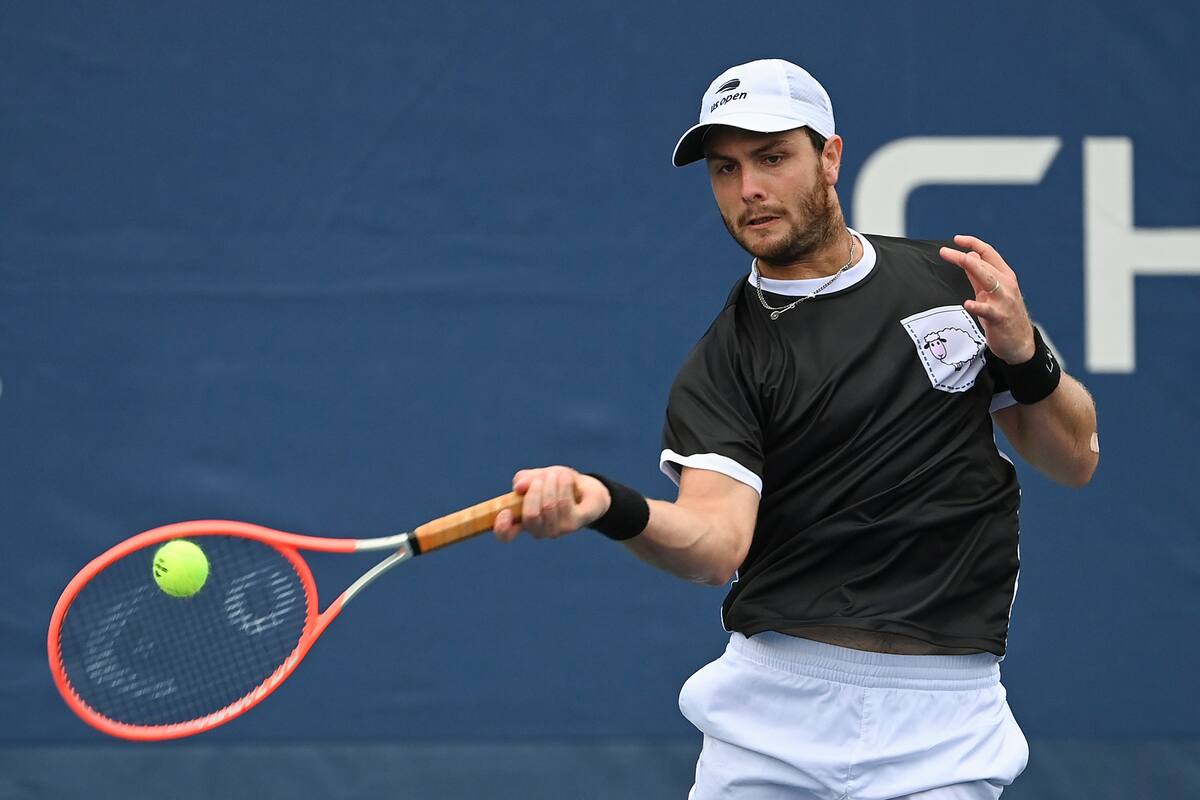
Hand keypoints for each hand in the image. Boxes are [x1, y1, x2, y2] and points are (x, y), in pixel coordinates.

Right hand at [493, 466, 610, 542]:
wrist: (586, 488)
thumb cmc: (557, 484)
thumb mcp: (537, 476)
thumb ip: (524, 479)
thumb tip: (519, 487)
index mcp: (523, 521)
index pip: (506, 535)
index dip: (501, 527)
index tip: (505, 512)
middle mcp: (538, 530)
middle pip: (531, 516)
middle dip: (535, 491)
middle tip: (541, 479)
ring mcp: (556, 530)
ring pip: (549, 506)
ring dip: (551, 483)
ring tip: (557, 474)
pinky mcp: (573, 525)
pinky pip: (564, 503)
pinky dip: (563, 484)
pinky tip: (566, 477)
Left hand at [938, 234, 1035, 363]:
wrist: (1020, 343)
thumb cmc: (1004, 315)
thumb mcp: (990, 292)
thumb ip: (978, 275)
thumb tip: (968, 256)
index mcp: (1004, 275)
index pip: (988, 253)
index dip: (973, 243)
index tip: (956, 239)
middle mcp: (1006, 284)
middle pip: (984, 264)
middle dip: (964, 256)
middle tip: (944, 251)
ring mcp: (1004, 301)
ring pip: (990, 280)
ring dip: (975, 268)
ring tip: (962, 260)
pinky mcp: (1000, 318)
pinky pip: (988, 310)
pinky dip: (978, 306)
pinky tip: (968, 303)